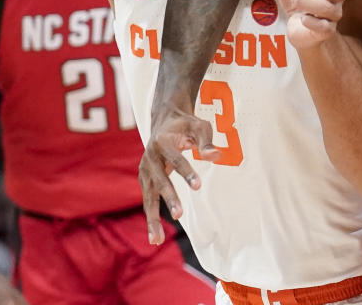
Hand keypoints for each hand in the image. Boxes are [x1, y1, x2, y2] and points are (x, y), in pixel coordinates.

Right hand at [138, 103, 217, 244]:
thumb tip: (216, 155)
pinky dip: (151, 219)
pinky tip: (155, 238)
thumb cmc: (186, 124)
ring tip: (157, 240)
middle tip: (180, 215)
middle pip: (159, 181)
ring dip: (153, 218)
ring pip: (148, 197)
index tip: (198, 186)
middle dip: (169, 197)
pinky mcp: (145, 180)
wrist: (164, 121)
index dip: (187, 172)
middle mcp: (149, 158)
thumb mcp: (199, 126)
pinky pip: (148, 202)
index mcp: (162, 142)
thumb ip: (206, 141)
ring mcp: (145, 171)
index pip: (176, 159)